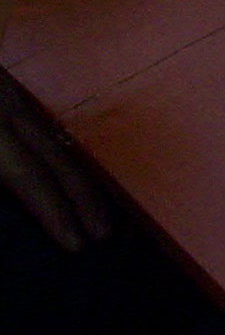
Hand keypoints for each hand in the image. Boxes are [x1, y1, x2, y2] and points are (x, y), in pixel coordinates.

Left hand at [0, 65, 113, 252]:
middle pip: (52, 155)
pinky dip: (60, 148)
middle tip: (104, 234)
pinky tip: (65, 162)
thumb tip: (4, 190)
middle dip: (80, 197)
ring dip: (77, 174)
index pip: (26, 174)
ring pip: (51, 135)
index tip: (75, 244)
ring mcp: (4, 91)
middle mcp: (1, 107)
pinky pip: (40, 121)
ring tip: (97, 206)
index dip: (52, 211)